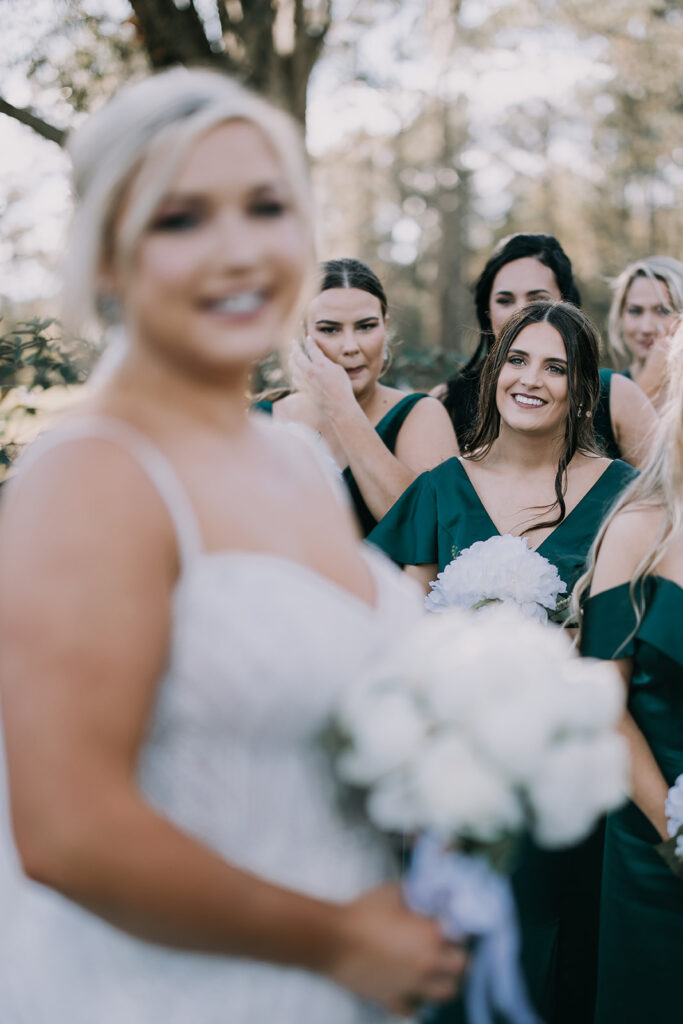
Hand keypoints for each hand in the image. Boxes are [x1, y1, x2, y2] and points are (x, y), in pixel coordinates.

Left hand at [288, 336, 354, 418]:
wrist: (338, 406)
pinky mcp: (304, 390)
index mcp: (320, 364)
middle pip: (298, 356)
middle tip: (292, 342)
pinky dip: (293, 374)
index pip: (312, 348)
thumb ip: (327, 362)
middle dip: (294, 347)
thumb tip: (321, 359)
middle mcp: (310, 371)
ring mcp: (305, 381)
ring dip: (291, 360)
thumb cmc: (342, 387)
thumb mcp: (338, 370)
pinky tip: (294, 373)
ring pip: (293, 367)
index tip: (308, 338)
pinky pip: (295, 379)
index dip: (310, 342)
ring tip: (290, 356)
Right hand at [327, 883, 466, 1016]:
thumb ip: (417, 893)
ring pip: (445, 993)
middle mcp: (428, 964)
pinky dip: (415, 1001)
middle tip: (447, 950)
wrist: (334, 939)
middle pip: (462, 969)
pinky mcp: (393, 1000)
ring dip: (444, 981)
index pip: (464, 938)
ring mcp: (412, 986)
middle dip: (458, 958)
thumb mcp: (394, 891)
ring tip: (434, 971)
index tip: (453, 927)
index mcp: (431, 936)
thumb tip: (428, 891)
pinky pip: (413, 1009)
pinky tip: (409, 989)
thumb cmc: (364, 912)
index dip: (461, 931)